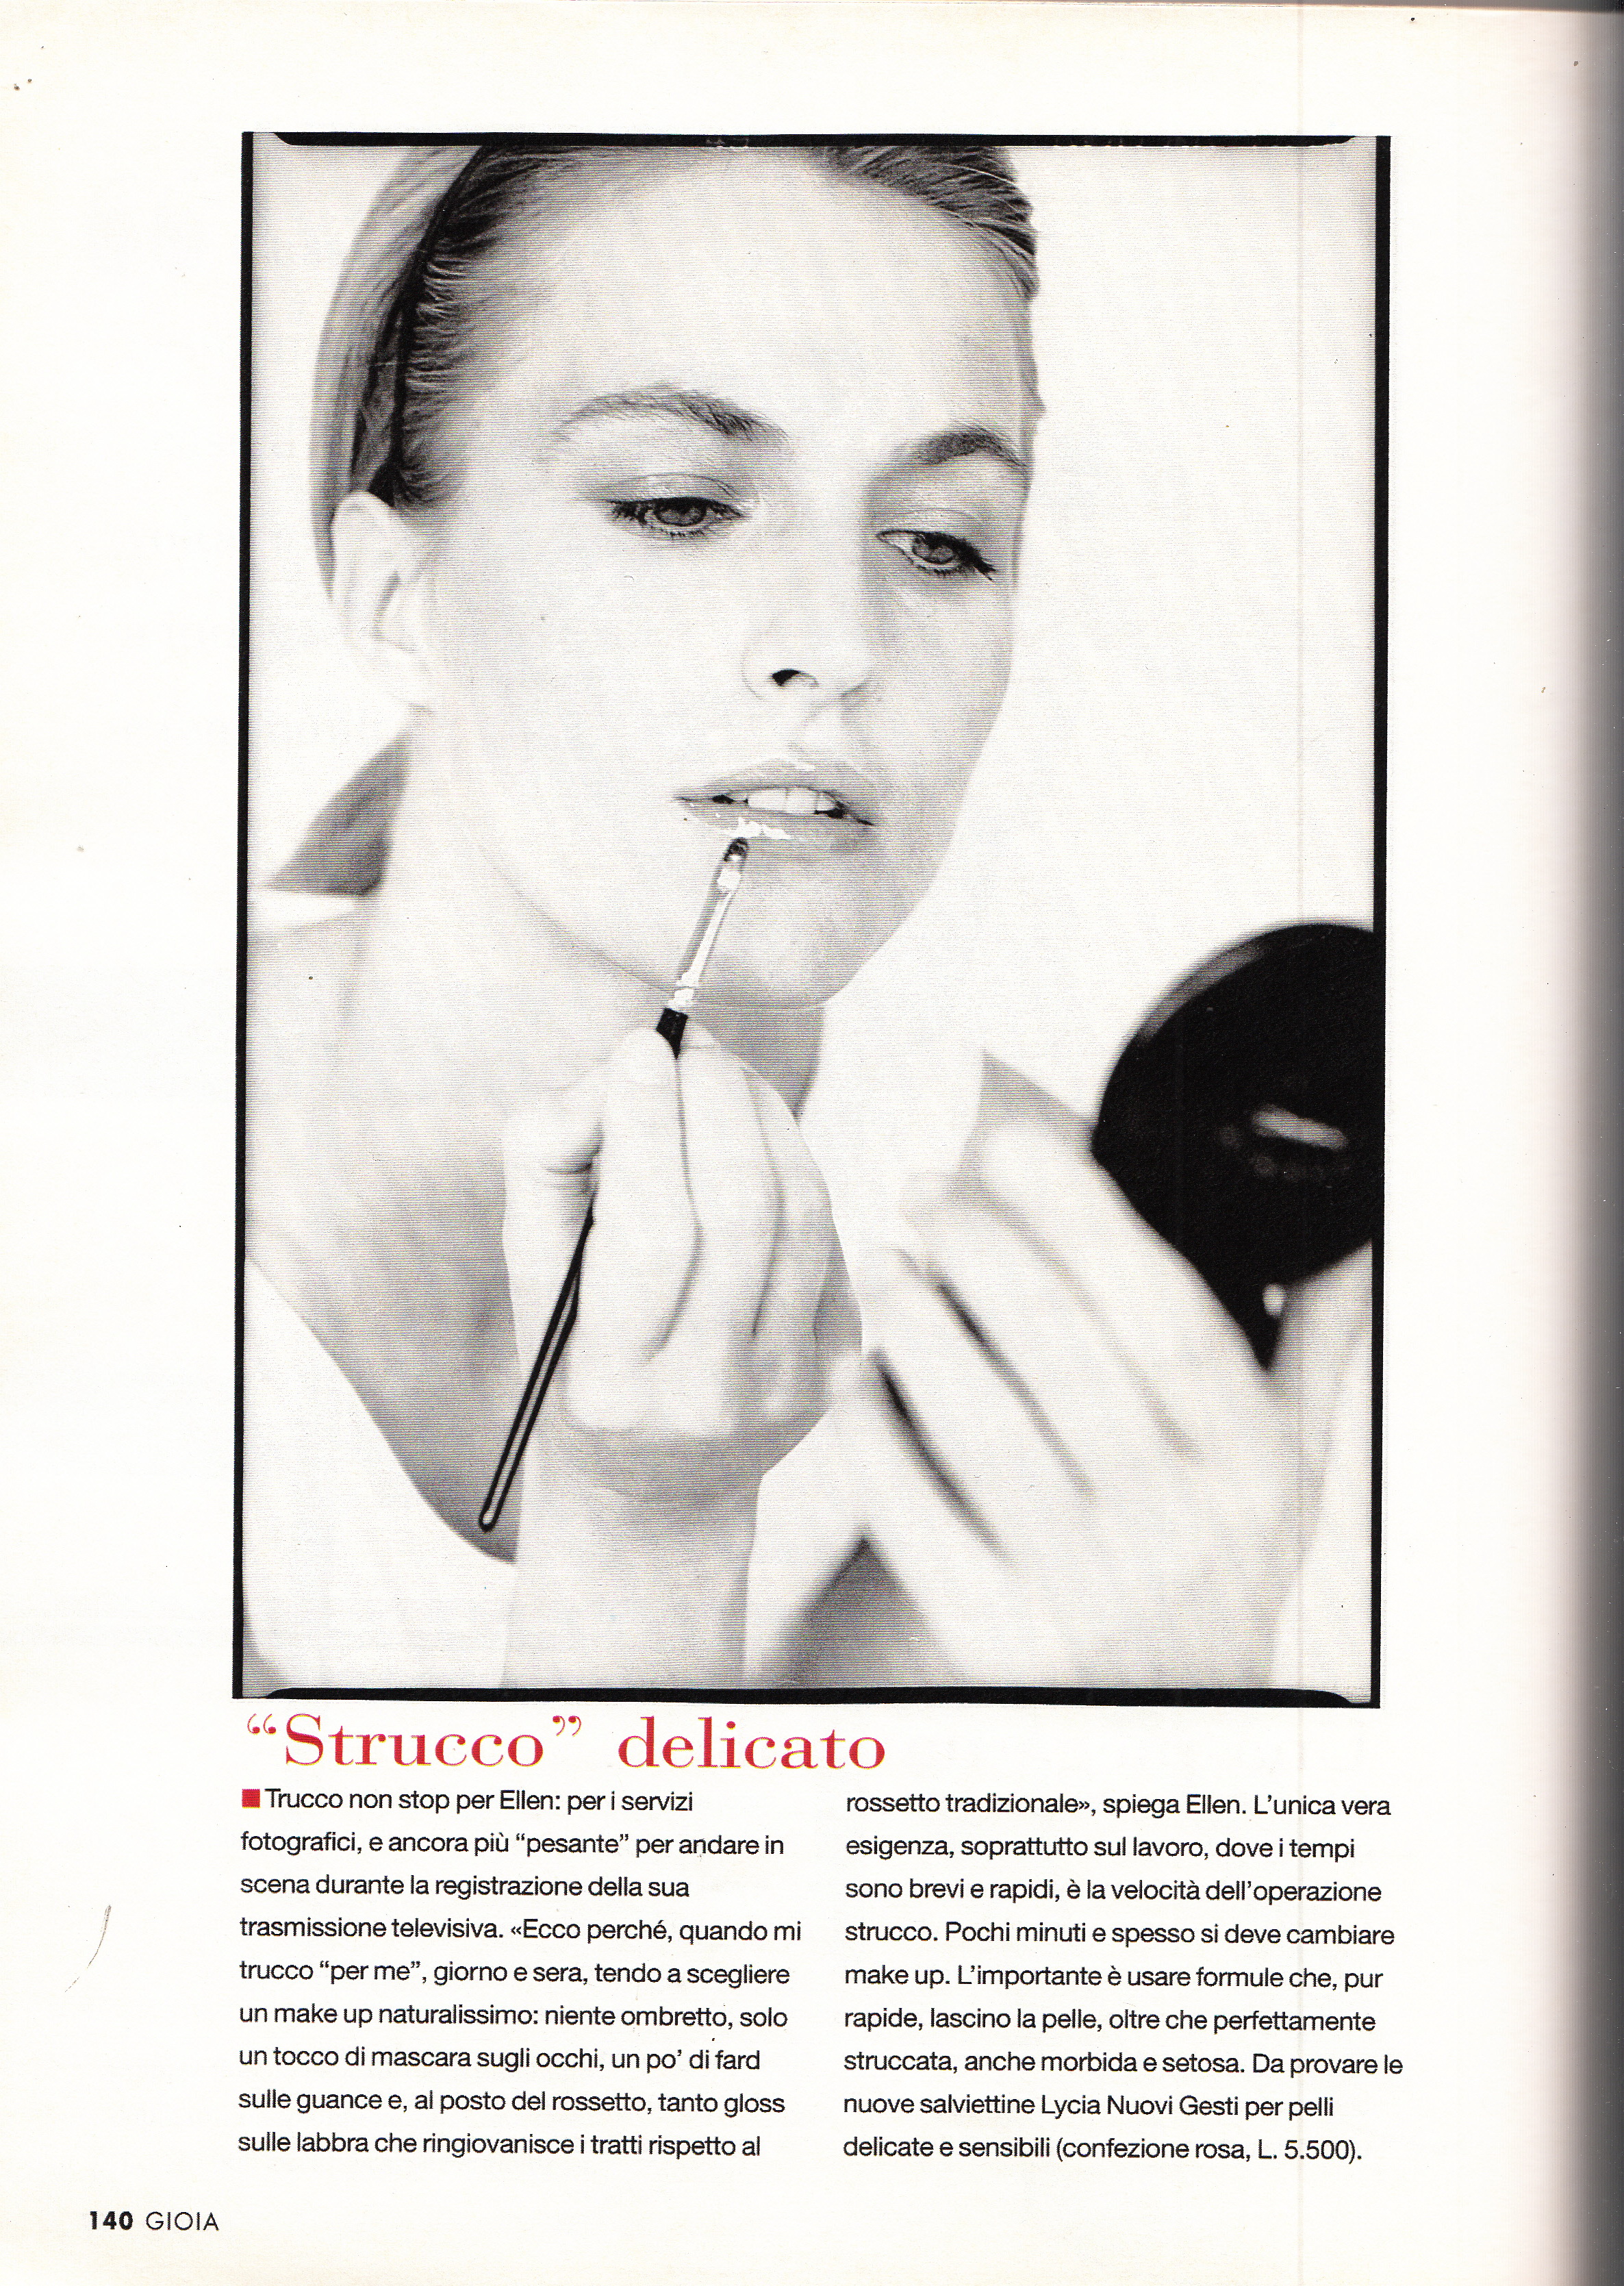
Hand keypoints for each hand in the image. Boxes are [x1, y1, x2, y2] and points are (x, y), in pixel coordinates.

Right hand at [498, 1024, 857, 1682]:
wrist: (655, 1488)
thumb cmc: (579, 1356)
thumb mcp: (533, 1280)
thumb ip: (544, 1171)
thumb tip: (604, 1078)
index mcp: (613, 1383)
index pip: (652, 1234)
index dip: (649, 1125)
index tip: (639, 1045)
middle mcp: (708, 1396)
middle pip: (739, 1212)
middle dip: (716, 1103)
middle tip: (690, 1047)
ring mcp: (787, 1387)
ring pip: (798, 1214)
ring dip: (764, 1120)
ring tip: (722, 1077)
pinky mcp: (839, 1368)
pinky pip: (830, 1236)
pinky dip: (795, 1166)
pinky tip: (758, 1139)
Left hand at [833, 1119, 1370, 1687]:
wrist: (1167, 1725)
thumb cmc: (1212, 1563)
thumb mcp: (1287, 1467)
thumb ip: (1310, 1349)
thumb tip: (1346, 1238)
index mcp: (1248, 1468)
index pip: (1164, 1316)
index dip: (1083, 1219)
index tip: (1012, 1144)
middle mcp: (1175, 1531)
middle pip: (1062, 1356)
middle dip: (981, 1252)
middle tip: (924, 1192)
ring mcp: (1081, 1592)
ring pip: (980, 1427)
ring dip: (919, 1327)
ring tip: (886, 1264)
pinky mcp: (993, 1637)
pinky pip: (912, 1515)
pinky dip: (871, 1434)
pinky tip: (854, 1374)